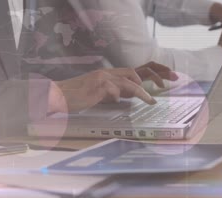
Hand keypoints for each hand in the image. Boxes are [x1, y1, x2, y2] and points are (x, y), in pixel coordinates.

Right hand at [47, 62, 177, 112]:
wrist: (58, 96)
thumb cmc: (76, 97)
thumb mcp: (97, 93)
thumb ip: (111, 92)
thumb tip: (123, 97)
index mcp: (106, 74)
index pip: (131, 71)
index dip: (147, 74)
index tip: (161, 82)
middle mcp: (106, 73)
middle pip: (133, 72)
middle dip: (150, 77)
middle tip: (163, 87)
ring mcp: (102, 79)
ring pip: (128, 82)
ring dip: (141, 92)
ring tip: (151, 101)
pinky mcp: (97, 87)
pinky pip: (115, 91)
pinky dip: (118, 97)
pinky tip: (116, 102)